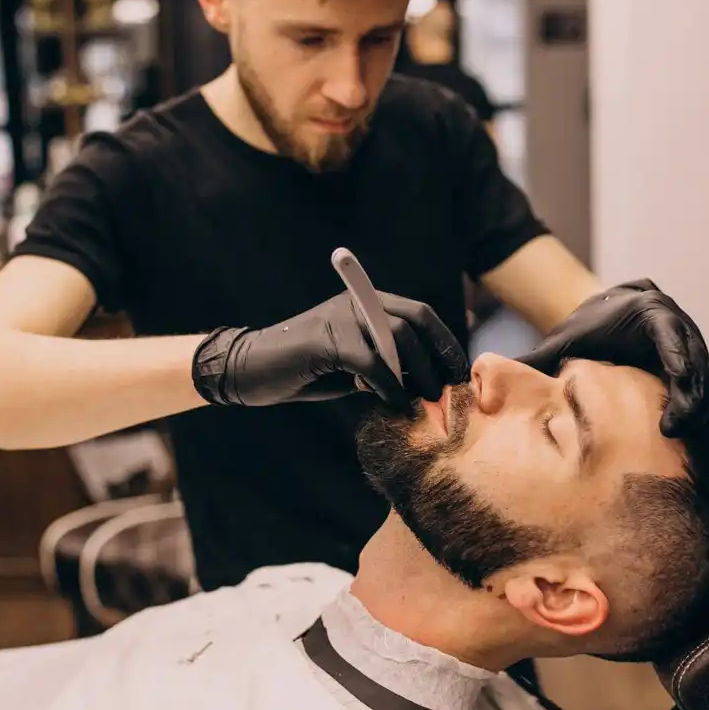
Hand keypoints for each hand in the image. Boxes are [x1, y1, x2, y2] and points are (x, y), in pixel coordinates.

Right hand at [192, 291, 468, 409]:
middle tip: (447, 393)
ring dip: (418, 374)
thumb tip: (426, 385)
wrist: (249, 372)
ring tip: (426, 401)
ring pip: (396, 338)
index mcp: (367, 304)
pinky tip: (396, 406)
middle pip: (414, 322)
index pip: (420, 314)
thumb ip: (386, 368)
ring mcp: (340, 317)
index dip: (444, 342)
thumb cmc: (304, 374)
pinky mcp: (325, 338)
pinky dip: (389, 386)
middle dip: (437, 360)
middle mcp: (357, 303)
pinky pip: (371, 362)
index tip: (459, 374)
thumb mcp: (354, 370)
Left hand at [517, 280, 708, 436]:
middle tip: (674, 430)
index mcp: (650, 311)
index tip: (673, 390)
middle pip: (695, 360)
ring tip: (681, 439)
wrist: (608, 317)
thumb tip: (484, 377)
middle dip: (690, 396)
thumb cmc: (584, 332)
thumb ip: (535, 362)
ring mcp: (692, 344)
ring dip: (699, 408)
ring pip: (706, 378)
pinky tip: (684, 437)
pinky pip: (706, 389)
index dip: (677, 363)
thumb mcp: (562, 344)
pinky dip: (699, 411)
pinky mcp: (696, 365)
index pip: (671, 335)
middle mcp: (678, 324)